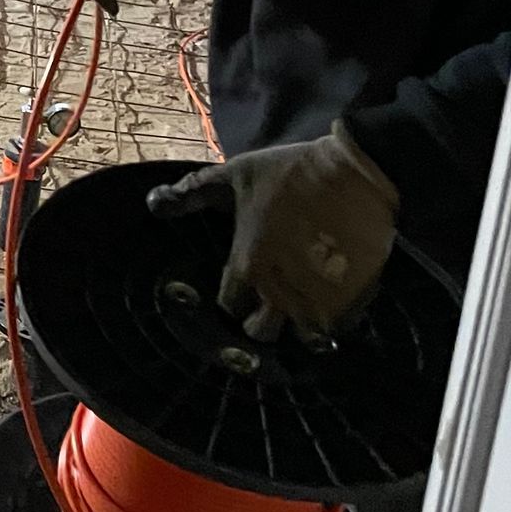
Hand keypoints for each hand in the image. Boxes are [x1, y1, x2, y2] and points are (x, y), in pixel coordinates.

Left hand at [147, 123, 398, 339]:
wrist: (358, 172)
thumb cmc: (290, 173)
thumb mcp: (233, 175)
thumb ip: (191, 193)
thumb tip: (152, 204)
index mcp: (248, 266)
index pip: (227, 307)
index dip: (228, 302)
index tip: (235, 292)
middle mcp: (280, 293)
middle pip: (260, 333)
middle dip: (258, 323)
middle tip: (264, 305)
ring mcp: (319, 300)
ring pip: (301, 338)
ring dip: (298, 327)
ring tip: (299, 310)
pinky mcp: (354, 298)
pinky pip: (340, 327)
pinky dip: (334, 319)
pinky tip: (331, 301)